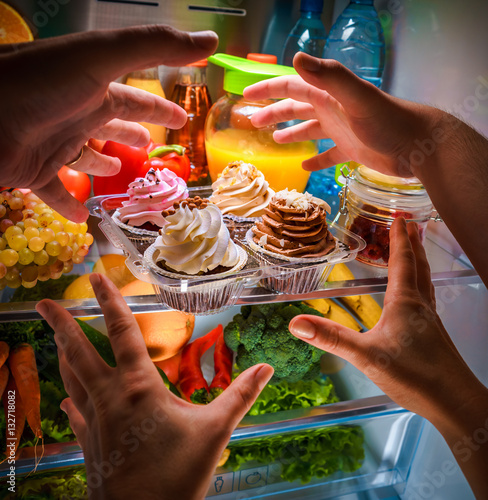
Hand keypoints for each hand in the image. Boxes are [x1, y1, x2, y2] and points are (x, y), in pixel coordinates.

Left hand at [0, 26, 217, 221]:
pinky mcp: (35, 172)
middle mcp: (76, 115)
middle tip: (150, 147)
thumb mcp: (104, 57)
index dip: (160, 109)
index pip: (136, 99)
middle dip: (133, 135)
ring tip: (120, 175)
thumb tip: (210, 41)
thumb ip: (155, 47)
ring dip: (103, 165)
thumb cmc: (43, 84)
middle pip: (112, 126)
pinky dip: (72, 206)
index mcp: (95, 89)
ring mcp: (54, 144)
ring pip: (86, 158)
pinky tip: (86, 218)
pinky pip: (58, 192)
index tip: (181, 119)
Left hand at [36, 274, 272, 499]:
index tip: (96, 277)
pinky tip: (66, 398)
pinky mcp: (88, 442)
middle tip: (43, 303)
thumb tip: (267, 367)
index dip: (109, 300)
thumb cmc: (178, 476)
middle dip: (60, 323)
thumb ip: (241, 394)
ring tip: (55, 336)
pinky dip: (70, 398)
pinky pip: (75, 412)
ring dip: (62, 352)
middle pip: (78, 350)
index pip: (121, 331)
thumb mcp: (216, 431)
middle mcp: (109, 397)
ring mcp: (94, 420)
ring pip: (72, 377)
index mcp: (138, 386)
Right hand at [243, 53, 439, 177]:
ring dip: (292, 133)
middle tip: (253, 122)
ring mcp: (342, 130)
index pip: (291, 86)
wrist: (418, 145)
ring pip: (309, 130)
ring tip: (275, 141)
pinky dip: (316, 161)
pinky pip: (328, 155)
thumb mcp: (356, 97)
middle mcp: (332, 110)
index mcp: (328, 95)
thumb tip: (295, 59)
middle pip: (296, 108)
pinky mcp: (351, 150)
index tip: (246, 95)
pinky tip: (305, 167)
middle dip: (273, 113)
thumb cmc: (387, 121)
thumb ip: (328, 77)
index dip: (268, 89)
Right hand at [290, 218, 477, 418]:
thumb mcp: (366, 356)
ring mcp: (430, 319)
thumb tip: (296, 323)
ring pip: (425, 280)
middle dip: (411, 243)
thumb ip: (331, 338)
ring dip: (418, 261)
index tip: (398, 218)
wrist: (455, 402)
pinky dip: (420, 283)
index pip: (402, 261)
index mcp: (405, 302)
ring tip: (413, 250)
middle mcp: (421, 305)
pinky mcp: (433, 333)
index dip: (398, 238)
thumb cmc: (415, 376)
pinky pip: (426, 296)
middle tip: (408, 225)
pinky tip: (414, 295)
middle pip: (418, 266)